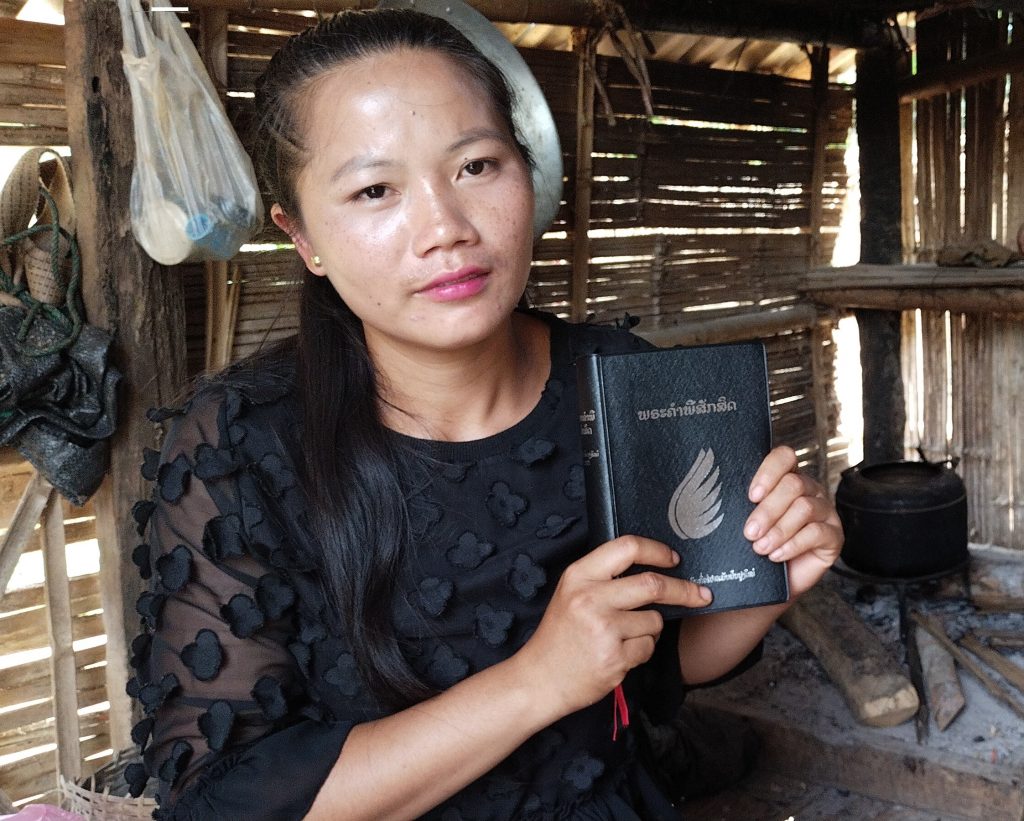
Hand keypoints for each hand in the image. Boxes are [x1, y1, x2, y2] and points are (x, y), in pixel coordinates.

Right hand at [516, 536, 710, 717]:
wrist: (540, 678)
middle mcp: (590, 598)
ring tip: (625, 636)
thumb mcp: (571, 592)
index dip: (657, 551)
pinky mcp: (614, 658)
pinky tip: (620, 653)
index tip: (673, 559)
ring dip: (651, 628)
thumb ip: (604, 577)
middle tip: (700, 594)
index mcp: (579, 575)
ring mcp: (603, 629)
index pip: (627, 547)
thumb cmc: (559, 635)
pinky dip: (642, 650)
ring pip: (654, 620)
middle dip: (684, 590)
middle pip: (653, 584)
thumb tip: (652, 567)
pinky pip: (648, 647)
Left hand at [744, 445, 842, 597]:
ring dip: (779, 529)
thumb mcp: (747, 520)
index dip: (769, 472)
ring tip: (760, 547)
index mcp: (787, 478)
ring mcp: (825, 511)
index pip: (785, 457)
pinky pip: (817, 532)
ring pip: (805, 507)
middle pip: (794, 484)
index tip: (751, 495)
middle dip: (768, 510)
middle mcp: (810, 490)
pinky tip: (776, 556)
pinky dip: (792, 545)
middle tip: (749, 532)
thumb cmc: (757, 545)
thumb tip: (719, 498)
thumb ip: (743, 504)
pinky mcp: (834, 536)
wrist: (771, 582)